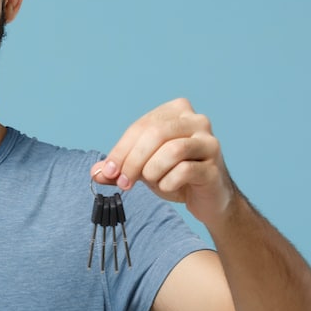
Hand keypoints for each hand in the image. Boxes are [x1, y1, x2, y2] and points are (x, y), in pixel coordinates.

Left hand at [91, 98, 236, 226]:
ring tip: (152, 182)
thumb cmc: (174, 176)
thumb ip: (119, 168)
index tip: (108, 172)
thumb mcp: (141, 168)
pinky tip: (169, 187)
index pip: (141, 126)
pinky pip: (184, 171)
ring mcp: (208, 142)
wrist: (207, 199)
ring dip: (152, 171)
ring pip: (172, 150)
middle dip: (133, 161)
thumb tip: (96, 172)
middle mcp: (196, 120)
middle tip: (124, 182)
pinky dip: (168, 183)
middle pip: (155, 133)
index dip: (120, 150)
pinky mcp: (214, 166)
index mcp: (176, 111)